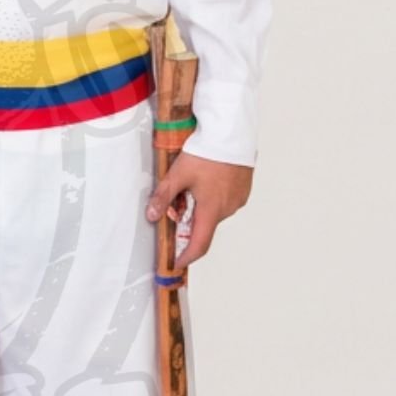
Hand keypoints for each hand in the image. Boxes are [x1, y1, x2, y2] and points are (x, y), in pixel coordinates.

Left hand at [145, 151, 252, 266]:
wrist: (231, 134)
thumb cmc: (206, 152)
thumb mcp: (178, 175)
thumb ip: (163, 197)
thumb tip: (152, 216)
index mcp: (212, 209)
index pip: (199, 244)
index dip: (186, 256)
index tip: (177, 261)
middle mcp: (228, 208)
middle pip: (204, 225)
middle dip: (188, 221)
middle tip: (176, 204)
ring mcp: (238, 199)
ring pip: (214, 212)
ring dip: (201, 208)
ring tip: (192, 185)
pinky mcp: (243, 189)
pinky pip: (225, 201)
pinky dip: (212, 198)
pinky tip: (206, 181)